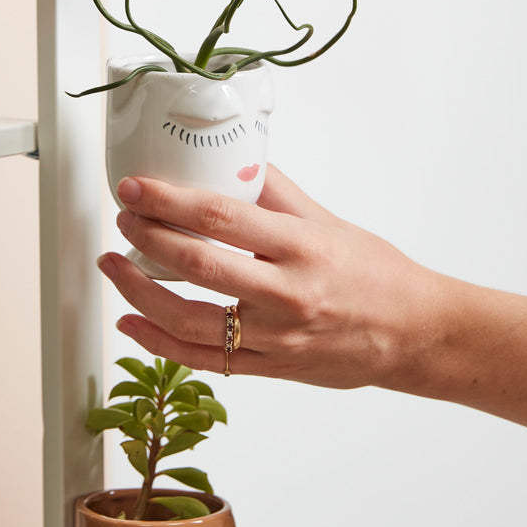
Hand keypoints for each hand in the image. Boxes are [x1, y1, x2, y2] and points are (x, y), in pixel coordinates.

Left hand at [97, 165, 445, 388]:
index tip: (135, 187)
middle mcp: (287, 295)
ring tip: (113, 266)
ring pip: (190, 320)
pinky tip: (131, 321)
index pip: (221, 218)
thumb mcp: (328, 220)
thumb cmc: (374, 274)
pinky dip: (159, 343)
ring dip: (139, 293)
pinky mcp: (270, 369)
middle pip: (199, 266)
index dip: (169, 201)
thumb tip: (232, 156)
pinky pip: (203, 360)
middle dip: (147, 239)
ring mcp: (276, 338)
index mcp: (302, 248)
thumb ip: (275, 191)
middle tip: (122, 219)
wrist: (413, 334)